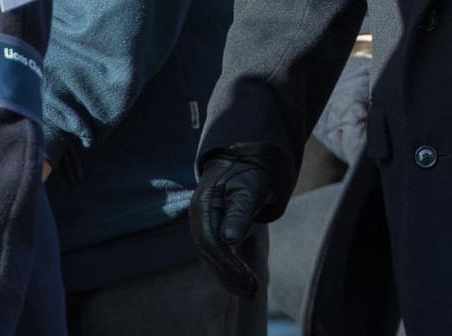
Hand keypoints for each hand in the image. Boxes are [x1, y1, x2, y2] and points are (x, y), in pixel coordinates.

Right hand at [189, 143, 279, 296]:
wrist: (243, 159)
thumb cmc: (249, 171)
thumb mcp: (249, 186)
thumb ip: (240, 210)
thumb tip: (229, 238)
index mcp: (204, 206)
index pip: (211, 242)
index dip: (227, 263)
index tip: (246, 278)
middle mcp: (199, 219)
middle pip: (210, 255)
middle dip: (230, 276)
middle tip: (253, 291)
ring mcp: (203, 226)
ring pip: (212, 259)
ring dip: (229, 278)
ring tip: (251, 291)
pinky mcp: (211, 232)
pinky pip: (216, 256)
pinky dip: (228, 271)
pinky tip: (241, 284)